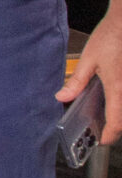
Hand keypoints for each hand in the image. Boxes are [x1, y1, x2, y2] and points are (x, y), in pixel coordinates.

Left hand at [59, 8, 121, 145]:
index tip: (101, 140)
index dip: (109, 136)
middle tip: (103, 129)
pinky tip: (114, 95)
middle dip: (115, 127)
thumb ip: (77, 81)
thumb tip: (62, 97)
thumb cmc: (112, 36)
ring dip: (119, 113)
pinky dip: (121, 100)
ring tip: (108, 114)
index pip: (116, 122)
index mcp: (117, 87)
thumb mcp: (89, 60)